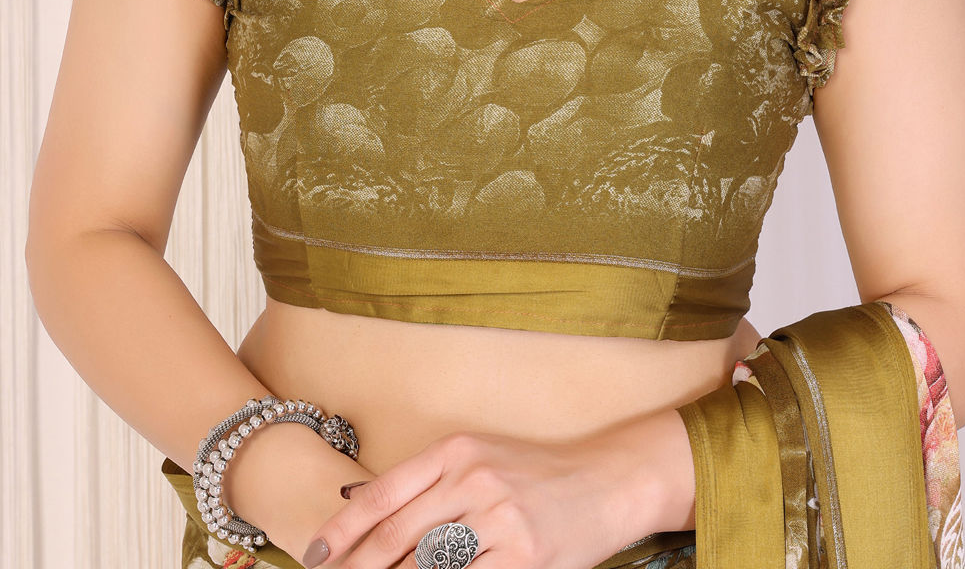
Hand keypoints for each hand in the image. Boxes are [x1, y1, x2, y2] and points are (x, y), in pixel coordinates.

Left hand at [300, 424, 662, 568]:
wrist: (610, 478)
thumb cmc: (537, 473)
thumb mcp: (479, 458)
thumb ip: (425, 482)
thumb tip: (353, 504)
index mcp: (456, 450)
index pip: (382, 496)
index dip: (340, 533)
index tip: (312, 556)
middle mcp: (473, 479)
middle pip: (396, 538)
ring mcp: (500, 520)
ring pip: (426, 567)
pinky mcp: (524, 558)